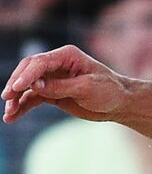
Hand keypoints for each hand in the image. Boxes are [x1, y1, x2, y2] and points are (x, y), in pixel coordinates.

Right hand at [2, 45, 130, 122]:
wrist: (119, 103)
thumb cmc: (109, 91)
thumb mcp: (87, 88)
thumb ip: (59, 86)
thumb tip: (34, 85)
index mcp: (67, 56)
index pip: (40, 62)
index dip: (26, 75)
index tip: (15, 89)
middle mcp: (57, 64)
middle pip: (27, 71)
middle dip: (15, 84)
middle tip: (7, 98)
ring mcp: (53, 78)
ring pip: (26, 86)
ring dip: (16, 98)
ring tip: (9, 113)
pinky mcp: (52, 92)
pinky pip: (31, 98)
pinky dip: (21, 106)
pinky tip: (11, 117)